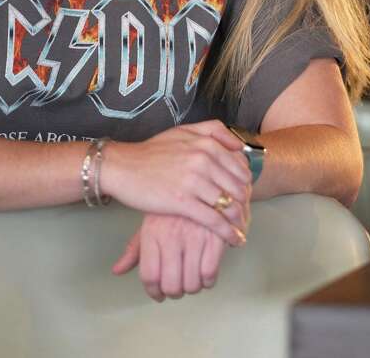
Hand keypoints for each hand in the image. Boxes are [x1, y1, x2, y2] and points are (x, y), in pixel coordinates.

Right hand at [101, 120, 251, 245]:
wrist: (123, 167)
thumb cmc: (152, 151)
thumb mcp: (183, 131)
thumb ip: (213, 131)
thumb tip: (238, 145)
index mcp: (206, 144)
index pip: (240, 168)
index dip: (247, 185)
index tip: (246, 196)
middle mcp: (204, 161)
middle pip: (238, 187)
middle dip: (246, 205)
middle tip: (246, 216)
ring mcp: (193, 182)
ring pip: (229, 205)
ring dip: (240, 221)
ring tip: (242, 229)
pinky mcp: (182, 202)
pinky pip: (214, 220)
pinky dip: (227, 232)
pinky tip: (234, 239)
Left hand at [111, 212, 236, 300]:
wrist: (201, 176)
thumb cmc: (172, 205)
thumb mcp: (150, 221)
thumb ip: (135, 249)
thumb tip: (117, 271)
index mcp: (152, 233)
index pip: (149, 277)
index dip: (154, 292)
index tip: (159, 294)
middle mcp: (171, 236)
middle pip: (172, 285)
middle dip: (175, 293)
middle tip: (179, 288)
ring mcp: (194, 236)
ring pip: (193, 283)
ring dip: (193, 288)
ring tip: (193, 280)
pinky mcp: (216, 235)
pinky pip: (211, 273)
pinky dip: (209, 281)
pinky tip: (207, 274)